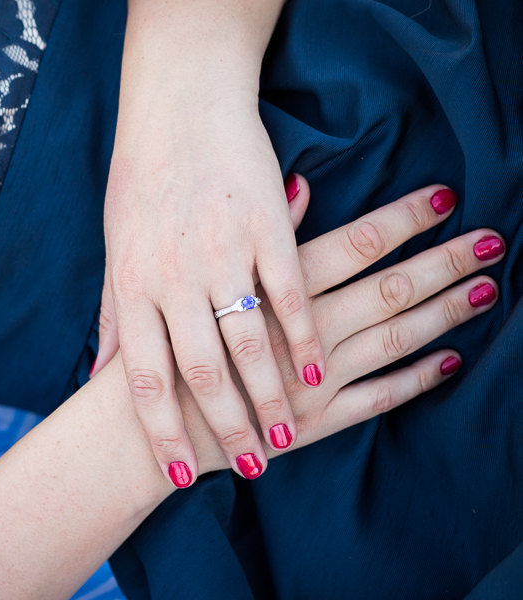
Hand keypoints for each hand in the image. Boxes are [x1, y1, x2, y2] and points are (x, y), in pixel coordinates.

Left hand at [94, 4, 322, 483]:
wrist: (179, 109)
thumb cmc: (141, 186)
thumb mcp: (115, 252)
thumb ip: (113, 317)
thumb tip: (99, 377)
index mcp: (133, 287)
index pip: (144, 379)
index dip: (162, 434)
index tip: (182, 476)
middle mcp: (174, 277)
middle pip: (201, 371)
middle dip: (225, 428)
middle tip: (251, 469)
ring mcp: (223, 253)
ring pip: (250, 342)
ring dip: (271, 396)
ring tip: (287, 436)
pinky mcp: (266, 228)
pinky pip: (290, 294)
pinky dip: (306, 337)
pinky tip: (321, 372)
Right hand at [178, 179, 502, 473]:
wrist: (132, 432)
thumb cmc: (155, 348)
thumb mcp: (199, 278)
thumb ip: (248, 238)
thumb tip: (299, 188)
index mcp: (267, 289)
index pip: (353, 245)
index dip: (401, 220)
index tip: (443, 198)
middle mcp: (299, 332)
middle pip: (387, 288)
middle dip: (442, 263)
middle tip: (492, 240)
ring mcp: (313, 380)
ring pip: (394, 340)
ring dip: (444, 314)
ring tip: (487, 289)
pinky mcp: (316, 421)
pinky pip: (380, 399)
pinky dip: (419, 380)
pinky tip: (452, 361)